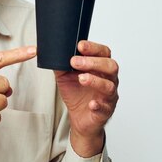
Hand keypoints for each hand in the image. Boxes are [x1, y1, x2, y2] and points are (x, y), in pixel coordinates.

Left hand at [54, 40, 118, 156]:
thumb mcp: (65, 75)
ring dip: (95, 80)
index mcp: (100, 67)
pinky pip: (105, 107)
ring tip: (81, 78)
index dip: (93, 47)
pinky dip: (98, 105)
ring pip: (109, 86)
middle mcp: (108, 79)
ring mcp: (108, 95)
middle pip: (110, 66)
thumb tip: (51, 51)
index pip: (103, 52)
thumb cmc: (76, 93)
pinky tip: (91, 103)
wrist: (79, 117)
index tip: (80, 45)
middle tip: (74, 61)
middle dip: (92, 62)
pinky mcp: (105, 111)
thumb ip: (61, 64)